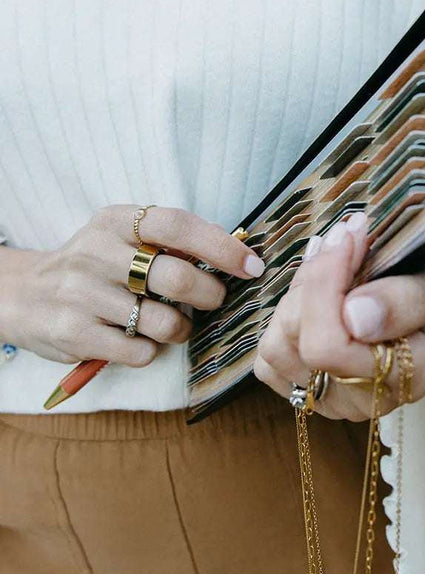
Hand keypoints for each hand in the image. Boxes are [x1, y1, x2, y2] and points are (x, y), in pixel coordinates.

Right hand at [3, 204, 264, 365]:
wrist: (24, 295)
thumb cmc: (94, 266)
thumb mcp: (120, 236)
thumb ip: (168, 239)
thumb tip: (235, 249)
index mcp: (115, 221)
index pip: (176, 225)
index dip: (220, 246)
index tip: (251, 267)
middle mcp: (95, 252)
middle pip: (174, 276)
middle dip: (208, 294)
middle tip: (214, 300)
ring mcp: (82, 294)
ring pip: (161, 321)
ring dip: (180, 329)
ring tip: (172, 325)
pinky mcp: (75, 334)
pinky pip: (140, 352)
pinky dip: (152, 351)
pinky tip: (140, 340)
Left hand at [254, 212, 424, 419]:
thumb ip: (410, 301)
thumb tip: (355, 316)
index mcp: (401, 379)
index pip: (328, 346)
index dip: (326, 285)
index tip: (351, 236)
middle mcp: (361, 399)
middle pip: (297, 344)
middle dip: (314, 280)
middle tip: (347, 236)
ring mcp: (330, 396)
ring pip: (277, 347)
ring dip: (298, 293)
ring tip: (334, 256)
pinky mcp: (308, 384)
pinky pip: (270, 355)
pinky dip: (285, 313)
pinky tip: (316, 284)